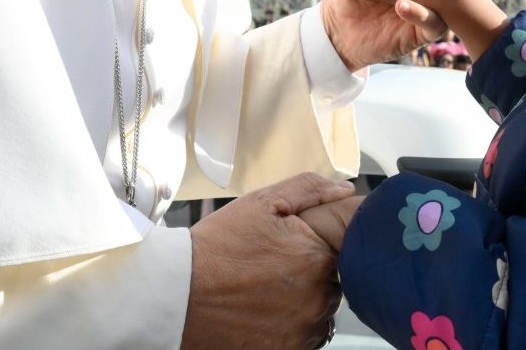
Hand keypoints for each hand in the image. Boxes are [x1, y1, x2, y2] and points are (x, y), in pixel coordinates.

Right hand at [183, 174, 351, 349]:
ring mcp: (304, 328)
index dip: (317, 244)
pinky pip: (307, 336)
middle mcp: (319, 296)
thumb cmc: (217, 248)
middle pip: (334, 280)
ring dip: (305, 299)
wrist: (179, 295)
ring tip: (266, 289)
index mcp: (317, 256)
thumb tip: (346, 191)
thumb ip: (309, 190)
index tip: (292, 247)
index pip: (342, 248)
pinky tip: (265, 311)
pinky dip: (292, 324)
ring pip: (322, 310)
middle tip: (273, 266)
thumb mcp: (260, 203)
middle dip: (312, 271)